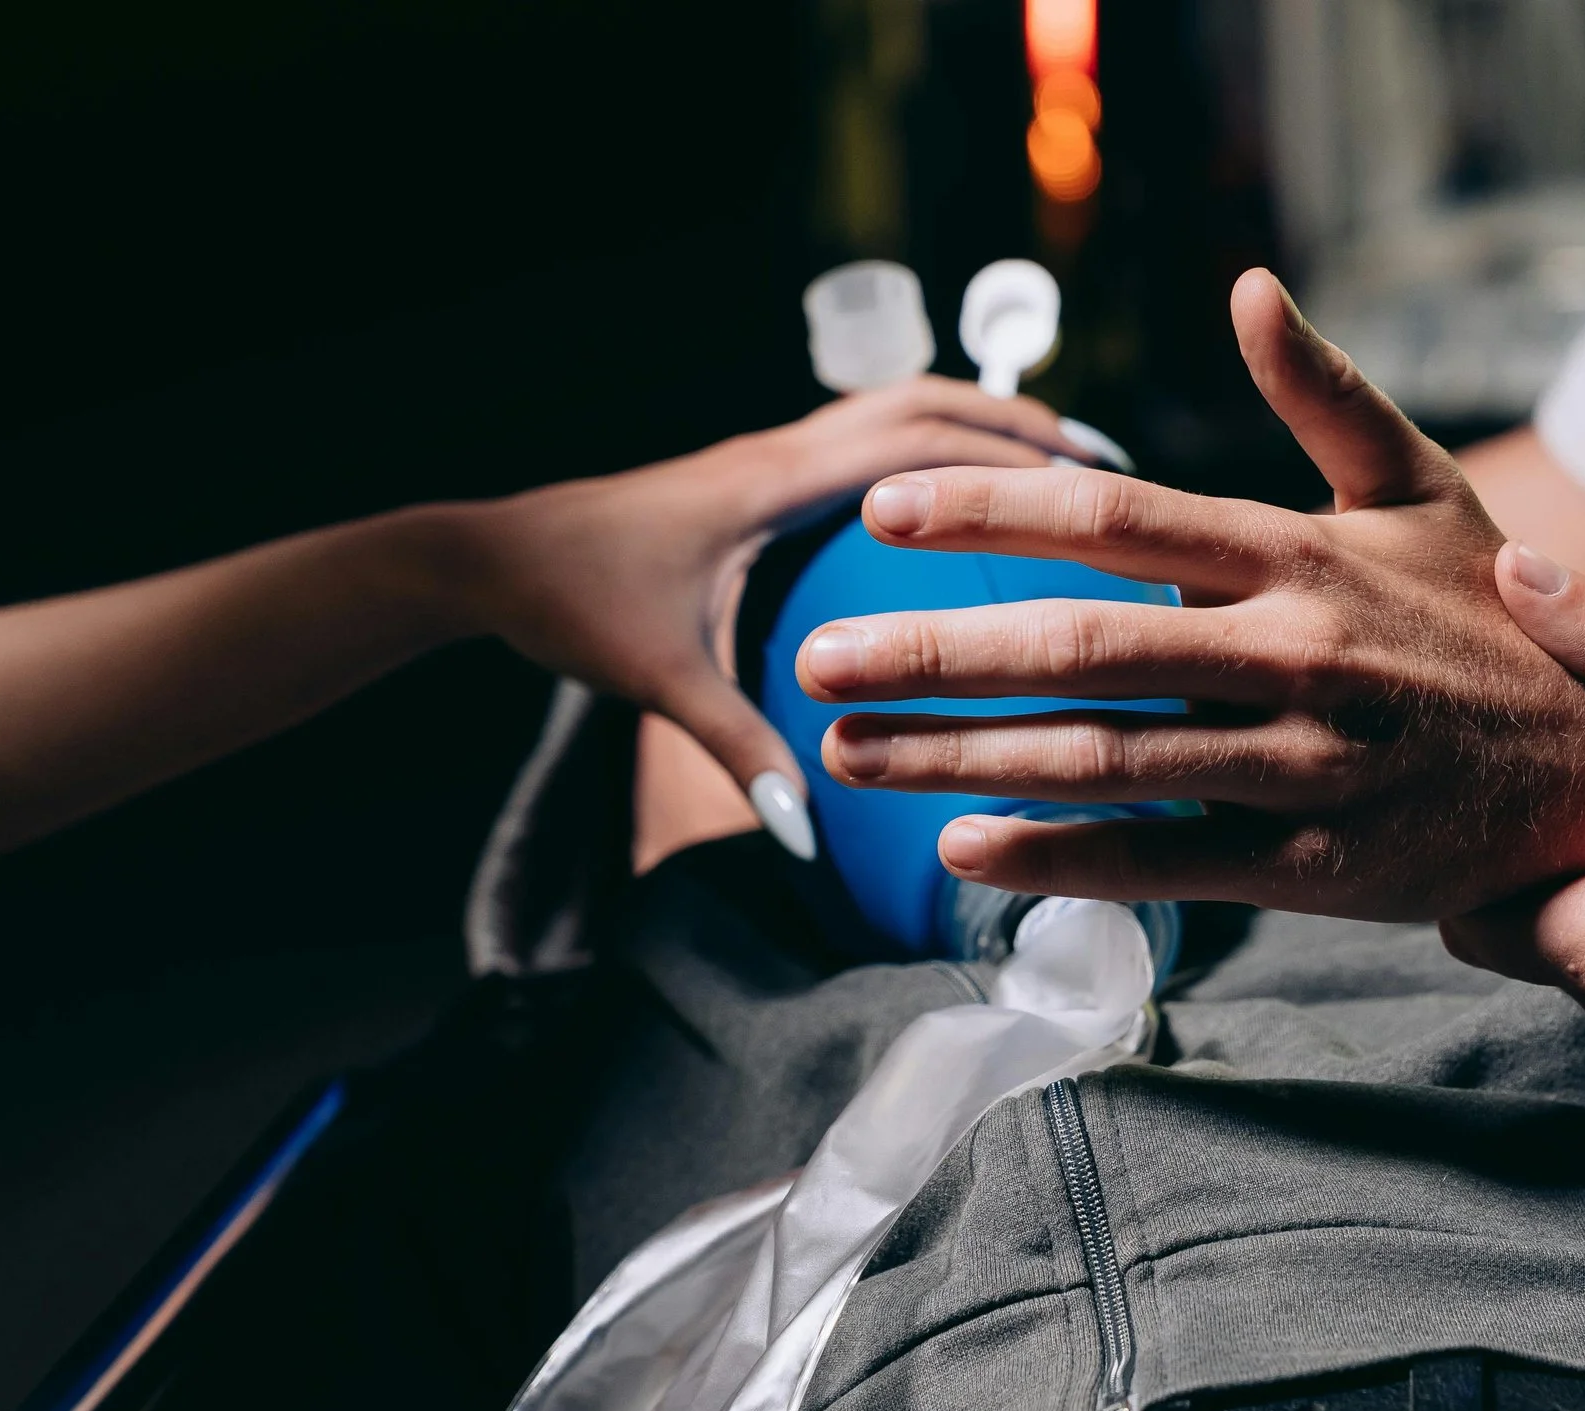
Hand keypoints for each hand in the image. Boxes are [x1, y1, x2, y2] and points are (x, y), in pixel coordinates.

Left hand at [442, 378, 1089, 833]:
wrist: (481, 557)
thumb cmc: (568, 602)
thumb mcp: (662, 679)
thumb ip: (739, 752)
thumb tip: (808, 833)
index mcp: (772, 483)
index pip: (918, 445)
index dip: (1010, 456)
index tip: (1094, 481)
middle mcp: (777, 453)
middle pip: (921, 403)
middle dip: (1015, 423)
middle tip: (1102, 466)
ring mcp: (764, 457)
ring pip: (891, 412)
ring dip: (973, 426)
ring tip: (1052, 470)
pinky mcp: (751, 477)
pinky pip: (860, 444)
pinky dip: (924, 454)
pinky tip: (957, 509)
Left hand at [791, 271, 1584, 919]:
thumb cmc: (1498, 619)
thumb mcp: (1423, 489)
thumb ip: (1324, 396)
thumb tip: (1246, 289)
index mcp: (1304, 555)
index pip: (1121, 519)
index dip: (993, 513)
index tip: (881, 513)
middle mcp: (1298, 655)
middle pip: (1084, 649)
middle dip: (936, 654)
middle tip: (820, 663)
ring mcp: (1307, 767)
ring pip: (1109, 760)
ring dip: (967, 761)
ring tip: (854, 757)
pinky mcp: (1320, 867)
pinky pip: (1169, 863)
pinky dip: (1064, 858)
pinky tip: (966, 854)